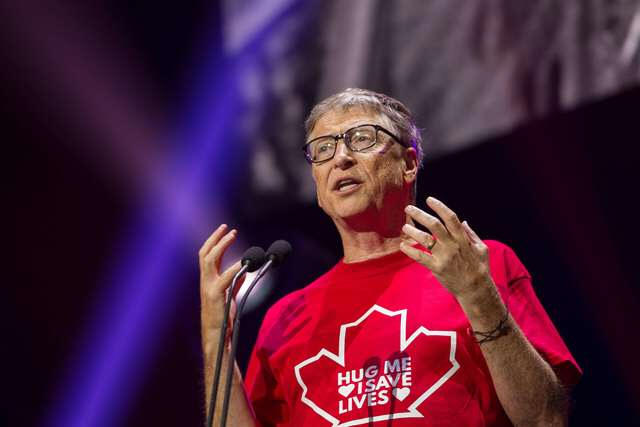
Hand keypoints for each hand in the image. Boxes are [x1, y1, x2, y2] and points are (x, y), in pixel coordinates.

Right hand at [199, 224, 243, 347]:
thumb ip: (236, 283)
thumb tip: (245, 271)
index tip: (227, 231)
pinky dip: (235, 267)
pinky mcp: (215, 296)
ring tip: (233, 235)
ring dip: (221, 245)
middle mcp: (205, 282)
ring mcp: (208, 288)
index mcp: (208, 281)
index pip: (209, 256)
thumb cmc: (222, 319)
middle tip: (229, 228)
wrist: (216, 337)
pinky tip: (244, 262)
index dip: (216, 242)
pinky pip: (225, 277)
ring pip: (210, 260)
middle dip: (216, 239)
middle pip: (205, 253)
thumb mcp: (230, 296)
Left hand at [400, 197, 490, 299]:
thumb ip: (471, 234)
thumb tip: (463, 221)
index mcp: (463, 239)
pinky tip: (403, 246)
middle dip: (420, 214)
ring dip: (412, 231)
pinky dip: (410, 251)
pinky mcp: (437, 268)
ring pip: (425, 239)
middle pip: (434, 225)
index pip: (450, 218)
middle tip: (409, 208)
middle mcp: (452, 245)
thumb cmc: (479, 268)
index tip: (429, 199)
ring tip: (405, 227)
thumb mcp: (482, 248)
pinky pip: (420, 257)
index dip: (439, 207)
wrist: (476, 289)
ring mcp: (444, 257)